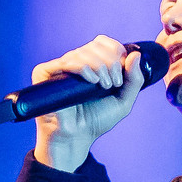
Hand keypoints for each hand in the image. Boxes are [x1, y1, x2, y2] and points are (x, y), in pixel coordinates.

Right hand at [30, 35, 145, 170]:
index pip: (105, 43)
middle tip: (112, 84)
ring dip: (99, 67)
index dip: (117, 53)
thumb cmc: (96, 121)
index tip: (120, 76)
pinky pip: (67, 61)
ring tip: (102, 86)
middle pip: (96, 45)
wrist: (76, 138)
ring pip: (83, 52)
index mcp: (92, 63)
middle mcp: (75, 62)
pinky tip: (91, 81)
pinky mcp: (45, 73)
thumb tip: (136, 55)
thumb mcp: (123, 102)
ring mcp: (60, 66)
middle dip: (111, 63)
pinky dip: (83, 68)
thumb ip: (134, 80)